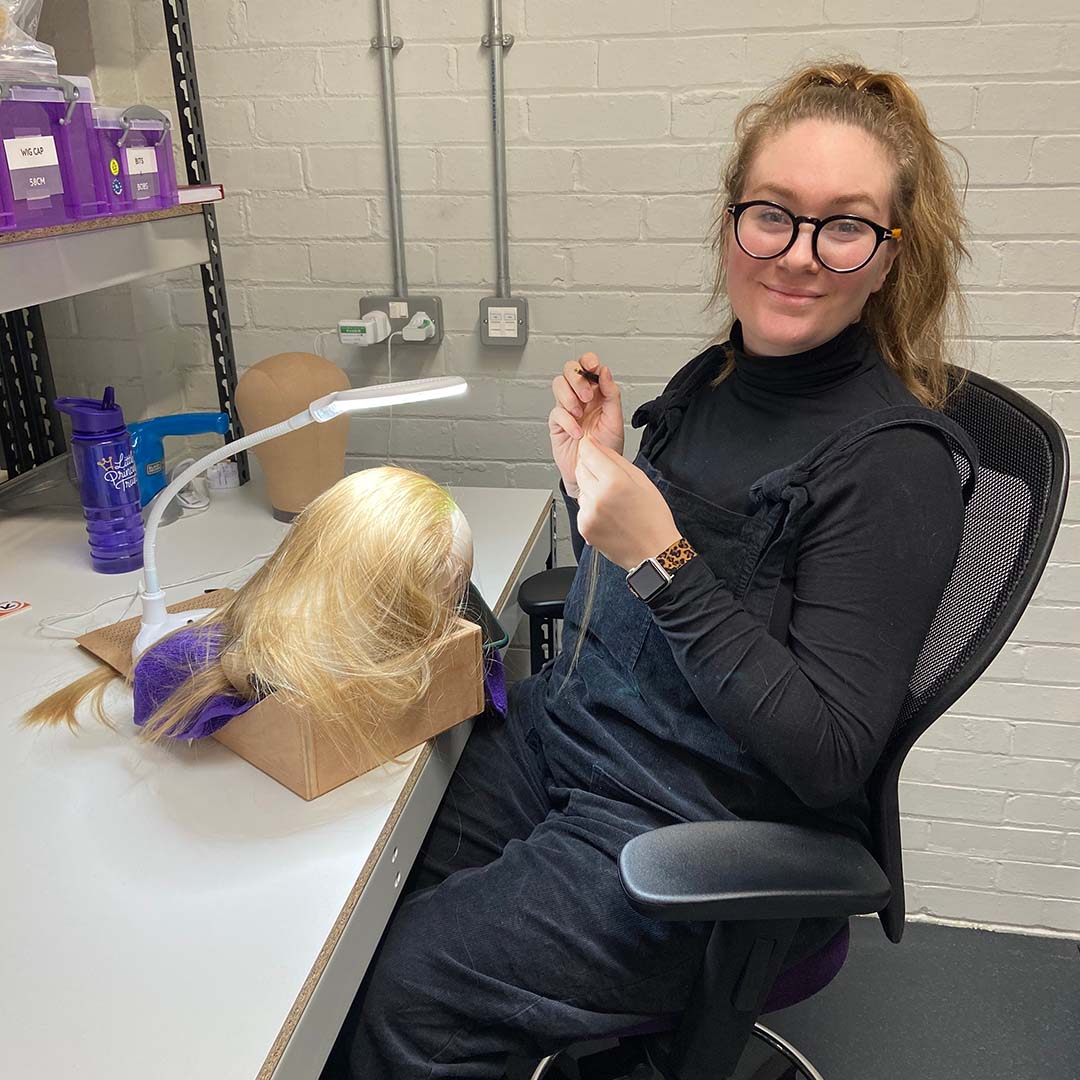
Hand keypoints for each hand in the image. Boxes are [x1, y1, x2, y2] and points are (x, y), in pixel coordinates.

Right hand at [548, 352, 622, 498]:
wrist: (596, 472)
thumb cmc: (606, 449)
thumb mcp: (616, 420)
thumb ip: (611, 394)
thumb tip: (605, 372)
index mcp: (597, 393)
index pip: (588, 366)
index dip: (588, 361)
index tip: (593, 367)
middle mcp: (580, 398)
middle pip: (569, 370)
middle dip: (577, 379)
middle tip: (586, 396)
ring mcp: (567, 409)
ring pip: (558, 385)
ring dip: (569, 397)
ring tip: (579, 413)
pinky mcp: (557, 424)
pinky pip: (556, 413)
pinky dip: (567, 421)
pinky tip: (577, 432)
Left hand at [574, 435, 680, 571]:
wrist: (654, 552)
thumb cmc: (653, 518)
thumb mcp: (642, 480)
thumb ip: (616, 460)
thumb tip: (598, 446)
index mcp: (615, 482)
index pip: (588, 453)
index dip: (589, 446)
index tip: (591, 445)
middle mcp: (598, 497)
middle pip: (581, 468)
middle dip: (591, 467)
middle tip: (608, 476)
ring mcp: (588, 514)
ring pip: (580, 488)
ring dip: (591, 488)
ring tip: (613, 500)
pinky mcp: (584, 527)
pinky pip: (581, 507)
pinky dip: (591, 506)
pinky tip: (608, 513)